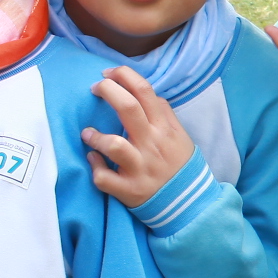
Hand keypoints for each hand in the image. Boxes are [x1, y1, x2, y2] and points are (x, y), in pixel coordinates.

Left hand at [82, 68, 198, 210]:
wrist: (189, 203)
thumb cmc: (179, 164)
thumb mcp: (180, 136)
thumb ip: (165, 114)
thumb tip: (146, 93)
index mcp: (164, 128)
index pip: (144, 91)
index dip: (123, 76)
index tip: (108, 74)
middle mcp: (152, 145)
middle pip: (128, 108)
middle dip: (107, 91)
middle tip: (95, 89)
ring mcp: (140, 168)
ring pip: (114, 145)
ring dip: (95, 136)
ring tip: (88, 134)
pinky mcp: (129, 189)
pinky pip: (104, 177)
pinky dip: (94, 166)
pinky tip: (93, 160)